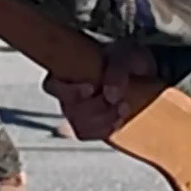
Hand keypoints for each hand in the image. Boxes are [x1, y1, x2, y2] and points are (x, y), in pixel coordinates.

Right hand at [41, 41, 155, 140]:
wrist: (137, 72)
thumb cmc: (125, 59)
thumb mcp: (125, 56)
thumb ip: (117, 71)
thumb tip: (110, 95)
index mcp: (67, 69)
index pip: (52, 85)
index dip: (69, 92)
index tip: (91, 88)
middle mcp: (66, 92)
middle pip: (69, 110)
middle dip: (96, 108)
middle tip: (119, 99)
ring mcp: (74, 110)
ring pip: (78, 126)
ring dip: (104, 120)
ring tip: (123, 107)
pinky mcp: (86, 125)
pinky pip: (86, 134)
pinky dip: (105, 129)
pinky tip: (119, 119)